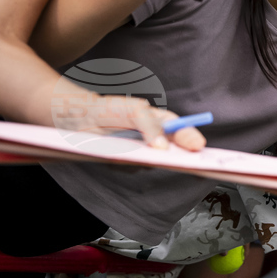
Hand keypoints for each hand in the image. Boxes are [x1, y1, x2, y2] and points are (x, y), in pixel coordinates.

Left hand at [55, 91, 205, 150]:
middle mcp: (153, 138)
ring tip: (130, 147)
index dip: (191, 138)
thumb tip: (163, 148)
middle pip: (172, 151)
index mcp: (160, 121)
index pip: (181, 130)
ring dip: (145, 158)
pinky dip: (126, 162)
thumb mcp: (134, 111)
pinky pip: (132, 168)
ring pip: (152, 162)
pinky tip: (115, 152)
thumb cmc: (110, 109)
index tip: (198, 146)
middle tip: (181, 161)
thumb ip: (151, 127)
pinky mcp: (125, 162)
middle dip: (178, 156)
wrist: (78, 119)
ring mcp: (140, 151)